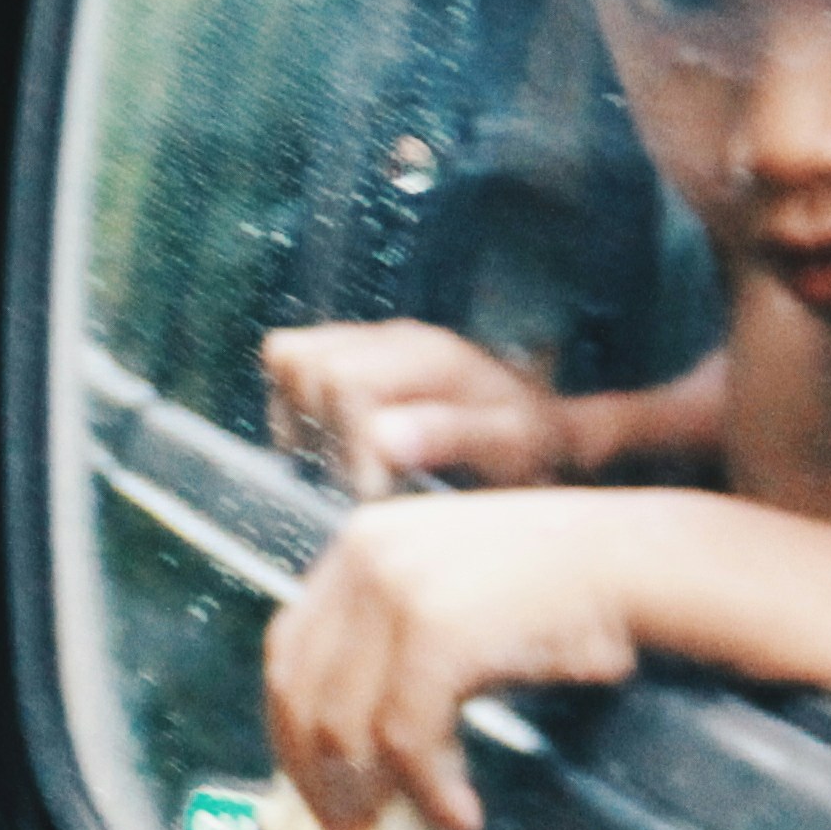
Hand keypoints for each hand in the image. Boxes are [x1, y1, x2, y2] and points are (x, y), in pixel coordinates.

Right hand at [260, 322, 574, 497]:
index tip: (374, 492)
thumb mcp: (510, 447)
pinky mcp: (350, 347)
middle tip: (363, 479)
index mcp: (434, 358)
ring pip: (291, 357)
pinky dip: (292, 400)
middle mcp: (397, 337)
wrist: (543, 426)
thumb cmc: (529, 446)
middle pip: (314, 369)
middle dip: (327, 435)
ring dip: (304, 416)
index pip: (348, 383)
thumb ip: (451, 437)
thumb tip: (383, 439)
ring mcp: (370, 339)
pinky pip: (288, 357)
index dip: (348, 447)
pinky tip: (327, 438)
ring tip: (343, 458)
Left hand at [266, 492, 649, 829]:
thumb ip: (399, 639)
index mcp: (364, 541)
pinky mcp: (437, 631)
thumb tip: (351, 740)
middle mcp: (367, 556)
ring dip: (375, 793)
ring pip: (346, 724)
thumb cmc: (568, 590)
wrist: (644, 562)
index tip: (313, 784)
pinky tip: (460, 817)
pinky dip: (430, 790)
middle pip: (302, 690)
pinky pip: (407, 738)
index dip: (293, 727)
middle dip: (316, 775)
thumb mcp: (461, 592)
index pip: (289, 647)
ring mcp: (398, 589)